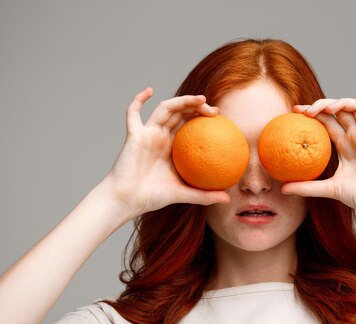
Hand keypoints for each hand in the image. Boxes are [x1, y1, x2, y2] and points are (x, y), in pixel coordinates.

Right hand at [100, 87, 229, 217]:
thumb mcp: (184, 195)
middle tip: (214, 111)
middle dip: (197, 107)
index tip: (220, 118)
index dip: (203, 118)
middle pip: (180, 114)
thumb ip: (204, 195)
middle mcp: (160, 137)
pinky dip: (138, 100)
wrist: (128, 200)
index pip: (190, 126)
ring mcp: (147, 134)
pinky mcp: (134, 135)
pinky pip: (133, 113)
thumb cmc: (152, 198)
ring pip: (165, 109)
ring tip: (200, 99)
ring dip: (182, 101)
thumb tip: (227, 199)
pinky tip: (149, 90)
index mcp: (172, 148)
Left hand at [282, 97, 355, 219]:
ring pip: (355, 106)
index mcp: (344, 145)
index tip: (295, 112)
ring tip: (326, 109)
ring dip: (340, 102)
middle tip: (306, 111)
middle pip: (338, 110)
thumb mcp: (328, 189)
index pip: (326, 121)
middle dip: (321, 105)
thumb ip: (306, 187)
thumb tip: (282, 189)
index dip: (312, 113)